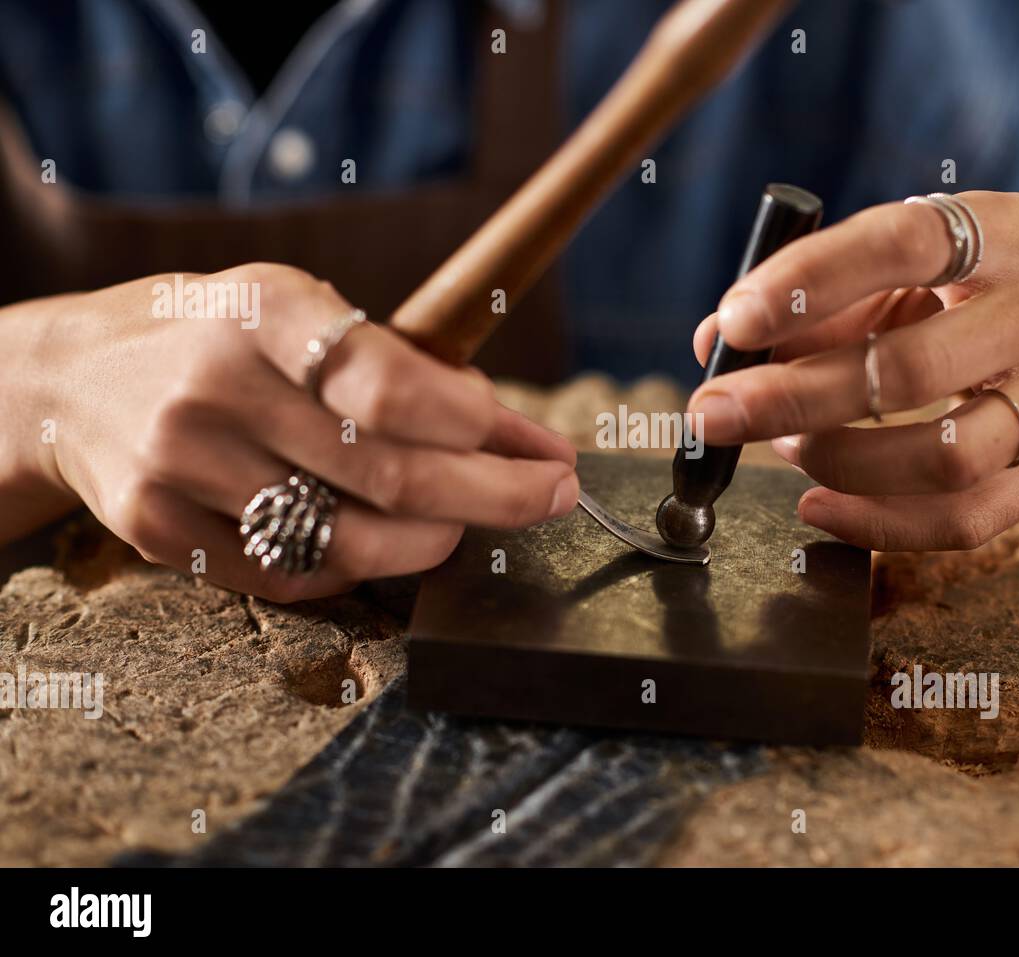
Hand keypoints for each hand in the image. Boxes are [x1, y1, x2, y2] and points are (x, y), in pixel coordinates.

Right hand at [12, 263, 577, 600]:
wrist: (73, 379)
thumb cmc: (219, 337)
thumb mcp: (300, 311)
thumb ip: (401, 365)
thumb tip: (512, 433)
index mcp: (264, 309)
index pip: (393, 386)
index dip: (483, 431)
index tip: (543, 449)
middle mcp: (216, 387)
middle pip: (389, 475)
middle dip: (496, 496)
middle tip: (553, 497)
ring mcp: (180, 465)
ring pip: (348, 541)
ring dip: (436, 541)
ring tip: (467, 522)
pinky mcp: (160, 529)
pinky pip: (294, 575)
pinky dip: (359, 568)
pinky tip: (387, 541)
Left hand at [687, 191, 1018, 550]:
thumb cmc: (961, 298)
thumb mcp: (898, 276)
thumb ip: (812, 302)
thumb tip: (716, 343)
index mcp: (1008, 229)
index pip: (906, 242)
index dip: (813, 282)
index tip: (735, 323)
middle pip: (915, 368)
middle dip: (796, 398)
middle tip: (716, 414)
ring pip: (947, 456)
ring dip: (841, 462)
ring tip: (786, 448)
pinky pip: (969, 519)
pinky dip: (879, 523)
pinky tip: (818, 504)